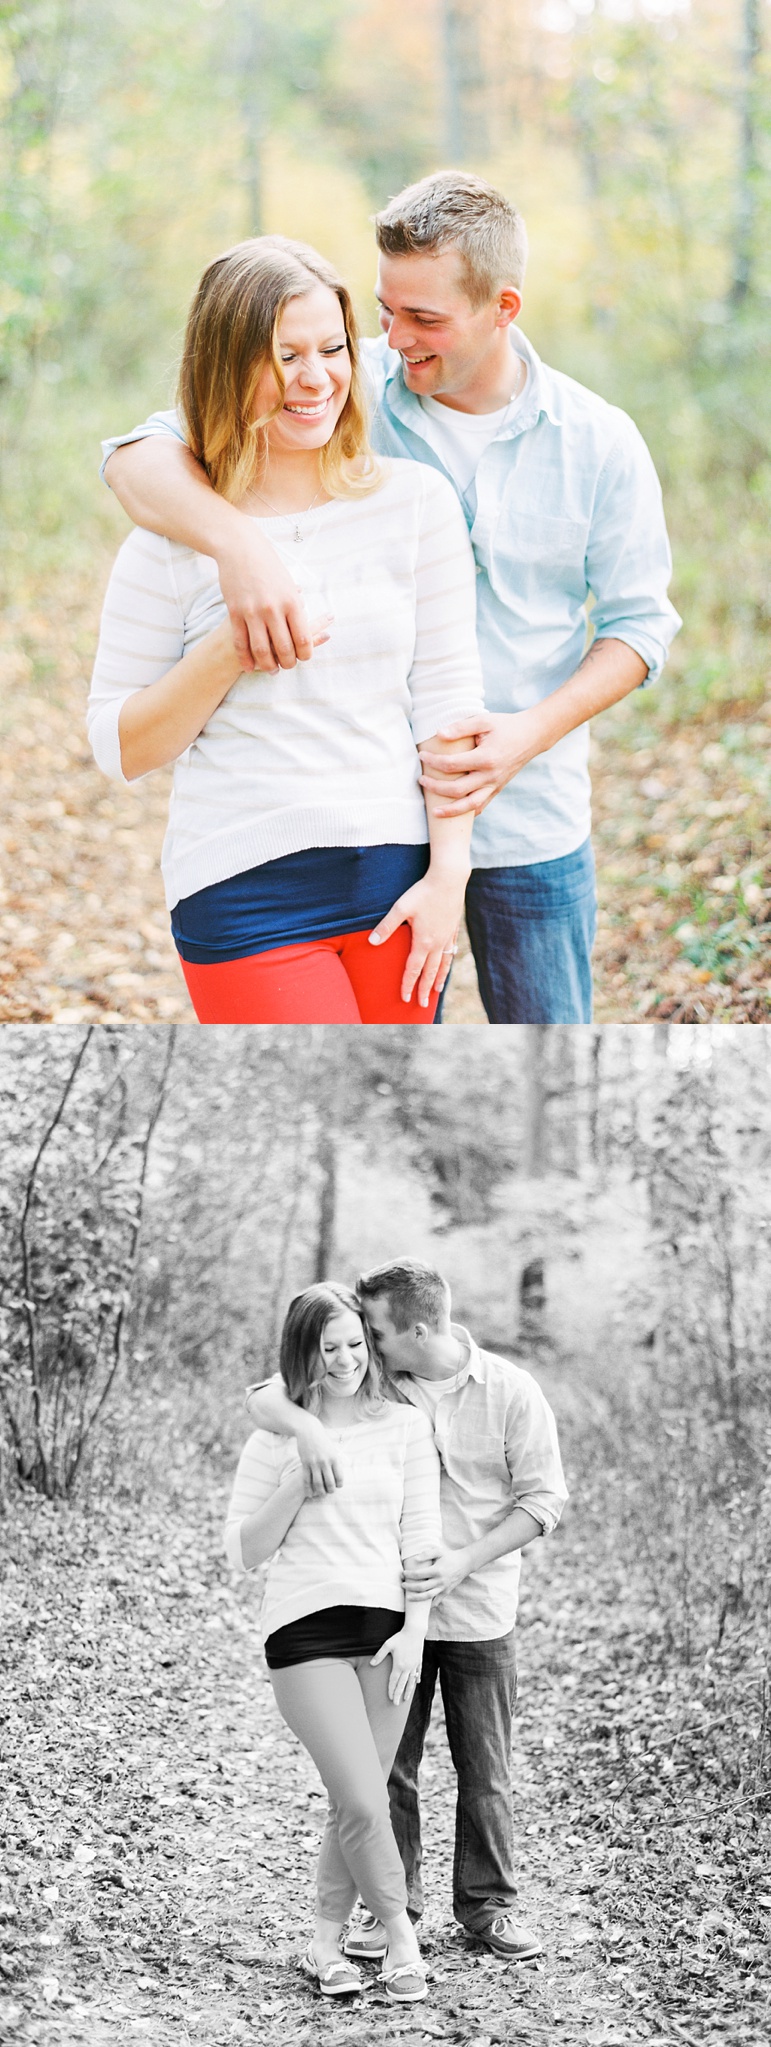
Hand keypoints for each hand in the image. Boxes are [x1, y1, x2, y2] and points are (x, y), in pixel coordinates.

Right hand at [217, 526, 329, 673]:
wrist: (240, 549)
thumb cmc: (268, 566)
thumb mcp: (289, 584)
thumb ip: (297, 608)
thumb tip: (308, 629)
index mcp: (292, 602)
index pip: (304, 639)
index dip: (305, 654)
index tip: (304, 657)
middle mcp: (273, 609)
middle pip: (284, 649)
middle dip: (288, 663)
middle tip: (287, 666)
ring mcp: (252, 612)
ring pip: (261, 650)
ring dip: (267, 665)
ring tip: (271, 670)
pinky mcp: (235, 613)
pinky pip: (240, 643)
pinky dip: (245, 659)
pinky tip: (249, 667)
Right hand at [292, 1420, 343, 1497]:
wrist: (309, 1431)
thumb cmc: (323, 1442)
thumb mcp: (333, 1450)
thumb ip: (336, 1463)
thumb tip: (338, 1478)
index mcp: (334, 1458)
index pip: (340, 1477)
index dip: (339, 1485)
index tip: (337, 1486)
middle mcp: (325, 1462)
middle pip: (330, 1483)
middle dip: (330, 1491)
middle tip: (329, 1491)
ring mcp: (314, 1463)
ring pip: (318, 1484)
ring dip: (320, 1492)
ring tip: (321, 1494)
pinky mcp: (305, 1464)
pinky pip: (306, 1480)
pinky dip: (308, 1489)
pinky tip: (309, 1494)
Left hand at [368, 873, 467, 1007]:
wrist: (449, 878)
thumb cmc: (423, 892)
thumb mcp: (400, 908)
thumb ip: (386, 926)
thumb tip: (372, 942)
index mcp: (423, 941)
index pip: (413, 970)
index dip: (408, 985)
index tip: (404, 999)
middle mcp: (437, 943)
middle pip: (430, 972)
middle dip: (424, 990)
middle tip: (422, 1005)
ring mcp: (447, 937)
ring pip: (443, 964)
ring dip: (439, 979)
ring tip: (437, 991)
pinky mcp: (454, 928)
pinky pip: (451, 951)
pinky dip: (448, 962)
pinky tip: (447, 963)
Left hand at [370, 1628, 423, 1705]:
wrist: (415, 1631)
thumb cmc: (400, 1637)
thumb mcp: (387, 1645)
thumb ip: (379, 1655)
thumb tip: (371, 1664)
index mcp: (399, 1665)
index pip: (394, 1681)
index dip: (391, 1690)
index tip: (390, 1699)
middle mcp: (407, 1668)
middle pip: (402, 1684)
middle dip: (398, 1695)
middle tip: (396, 1704)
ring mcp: (414, 1665)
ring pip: (411, 1681)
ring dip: (408, 1691)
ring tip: (405, 1699)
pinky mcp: (418, 1661)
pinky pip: (417, 1673)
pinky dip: (416, 1679)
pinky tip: (416, 1684)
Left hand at [402, 1546, 472, 1599]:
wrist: (465, 1563)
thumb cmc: (450, 1556)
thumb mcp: (439, 1551)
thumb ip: (427, 1554)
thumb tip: (416, 1559)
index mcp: (437, 1570)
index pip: (419, 1574)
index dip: (409, 1575)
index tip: (403, 1574)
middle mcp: (440, 1580)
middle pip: (421, 1587)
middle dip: (410, 1587)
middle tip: (402, 1585)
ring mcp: (443, 1587)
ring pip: (428, 1596)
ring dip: (417, 1598)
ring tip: (408, 1597)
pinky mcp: (447, 1592)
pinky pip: (437, 1601)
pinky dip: (429, 1604)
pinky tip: (422, 1605)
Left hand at [419, 708, 543, 815]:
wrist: (532, 736)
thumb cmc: (506, 726)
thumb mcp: (484, 721)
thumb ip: (461, 728)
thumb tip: (439, 734)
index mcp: (486, 758)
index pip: (452, 765)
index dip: (433, 762)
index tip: (422, 756)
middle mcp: (490, 775)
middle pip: (457, 790)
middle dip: (436, 788)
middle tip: (421, 781)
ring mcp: (495, 785)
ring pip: (470, 805)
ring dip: (451, 811)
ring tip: (435, 812)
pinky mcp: (498, 788)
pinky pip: (482, 805)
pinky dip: (468, 812)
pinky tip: (455, 815)